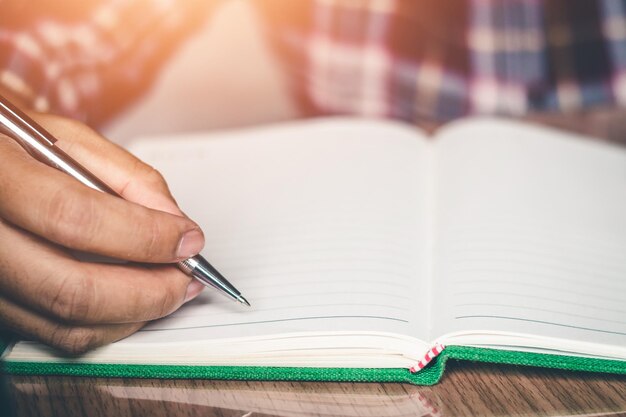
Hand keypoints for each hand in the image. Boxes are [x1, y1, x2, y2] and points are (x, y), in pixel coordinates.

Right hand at [0, 113, 205, 353]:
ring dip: (135, 313)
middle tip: (187, 278)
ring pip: (67, 322)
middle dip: (148, 290)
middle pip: (71, 288)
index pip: (74, 217)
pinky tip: (136, 301)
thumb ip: (128, 177)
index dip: (143, 235)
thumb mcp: (68, 140)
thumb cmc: (18, 148)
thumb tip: (175, 222)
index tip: (189, 239)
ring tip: (171, 289)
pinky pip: (57, 335)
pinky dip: (110, 324)